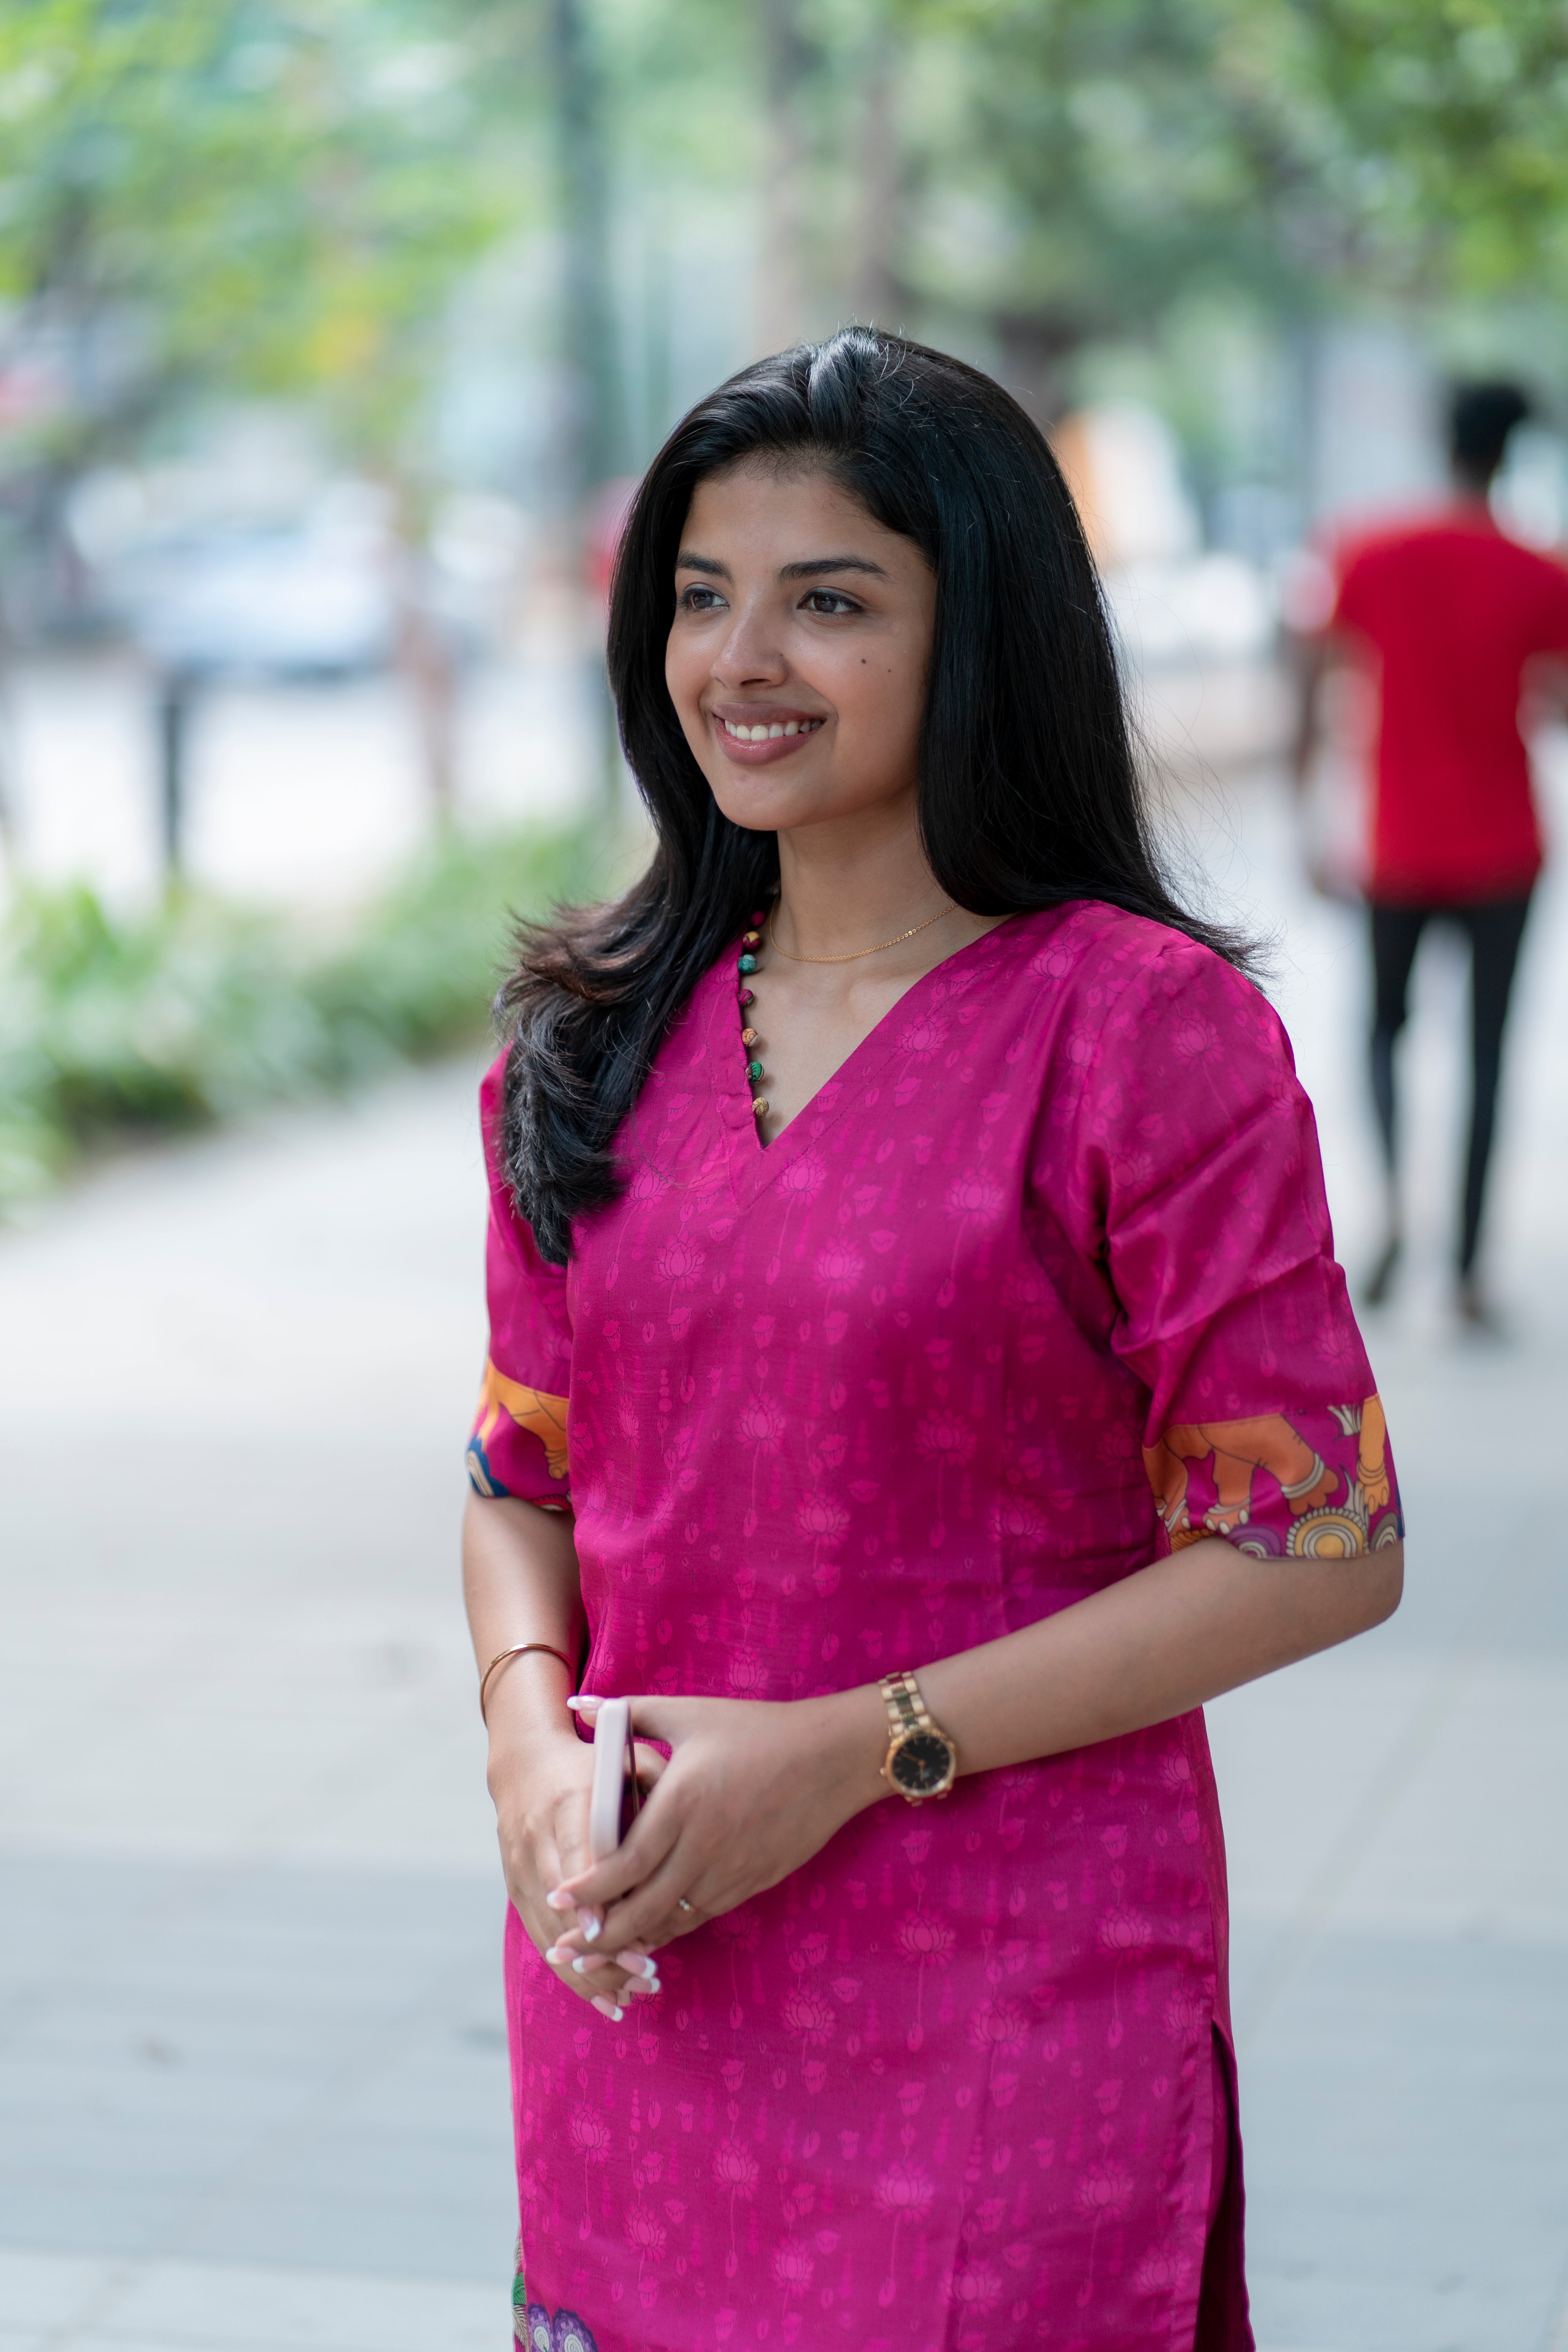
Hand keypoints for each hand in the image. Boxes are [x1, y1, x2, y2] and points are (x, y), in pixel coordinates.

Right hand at [489, 1729, 667, 2018]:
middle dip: (602, 1946)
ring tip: (635, 1993)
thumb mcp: (622, 1759)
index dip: (592, 1896)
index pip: (575, 1856)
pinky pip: (543, 1939)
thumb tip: (689, 1818)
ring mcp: (520, 1868)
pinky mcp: (517, 1889)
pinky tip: (607, 1998)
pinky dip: (573, 1972)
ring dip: (591, 1968)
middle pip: (563, 1905)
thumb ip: (653, 1783)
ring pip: (551, 1932)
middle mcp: (535, 1839)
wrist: (526, 1763)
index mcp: (565, 1801)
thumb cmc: (591, 1762)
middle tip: (647, 1972)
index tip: (616, 1929)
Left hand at [542, 1688, 885, 1967]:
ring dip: (633, 1939)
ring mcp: (731, 1870)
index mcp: (682, 1803)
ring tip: (599, 1950)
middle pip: (641, 1909)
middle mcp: (704, 1846)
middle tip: (564, 1950)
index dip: (587, 1890)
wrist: (831, 1758)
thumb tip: (575, 1706)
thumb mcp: (689, 1714)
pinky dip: (671, 1929)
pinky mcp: (752, 1883)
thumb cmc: (756, 1730)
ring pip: (672, 1922)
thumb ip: (628, 1714)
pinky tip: (650, 1931)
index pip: (623, 1864)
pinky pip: (701, 1917)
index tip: (556, 1899)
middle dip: (598, 1936)